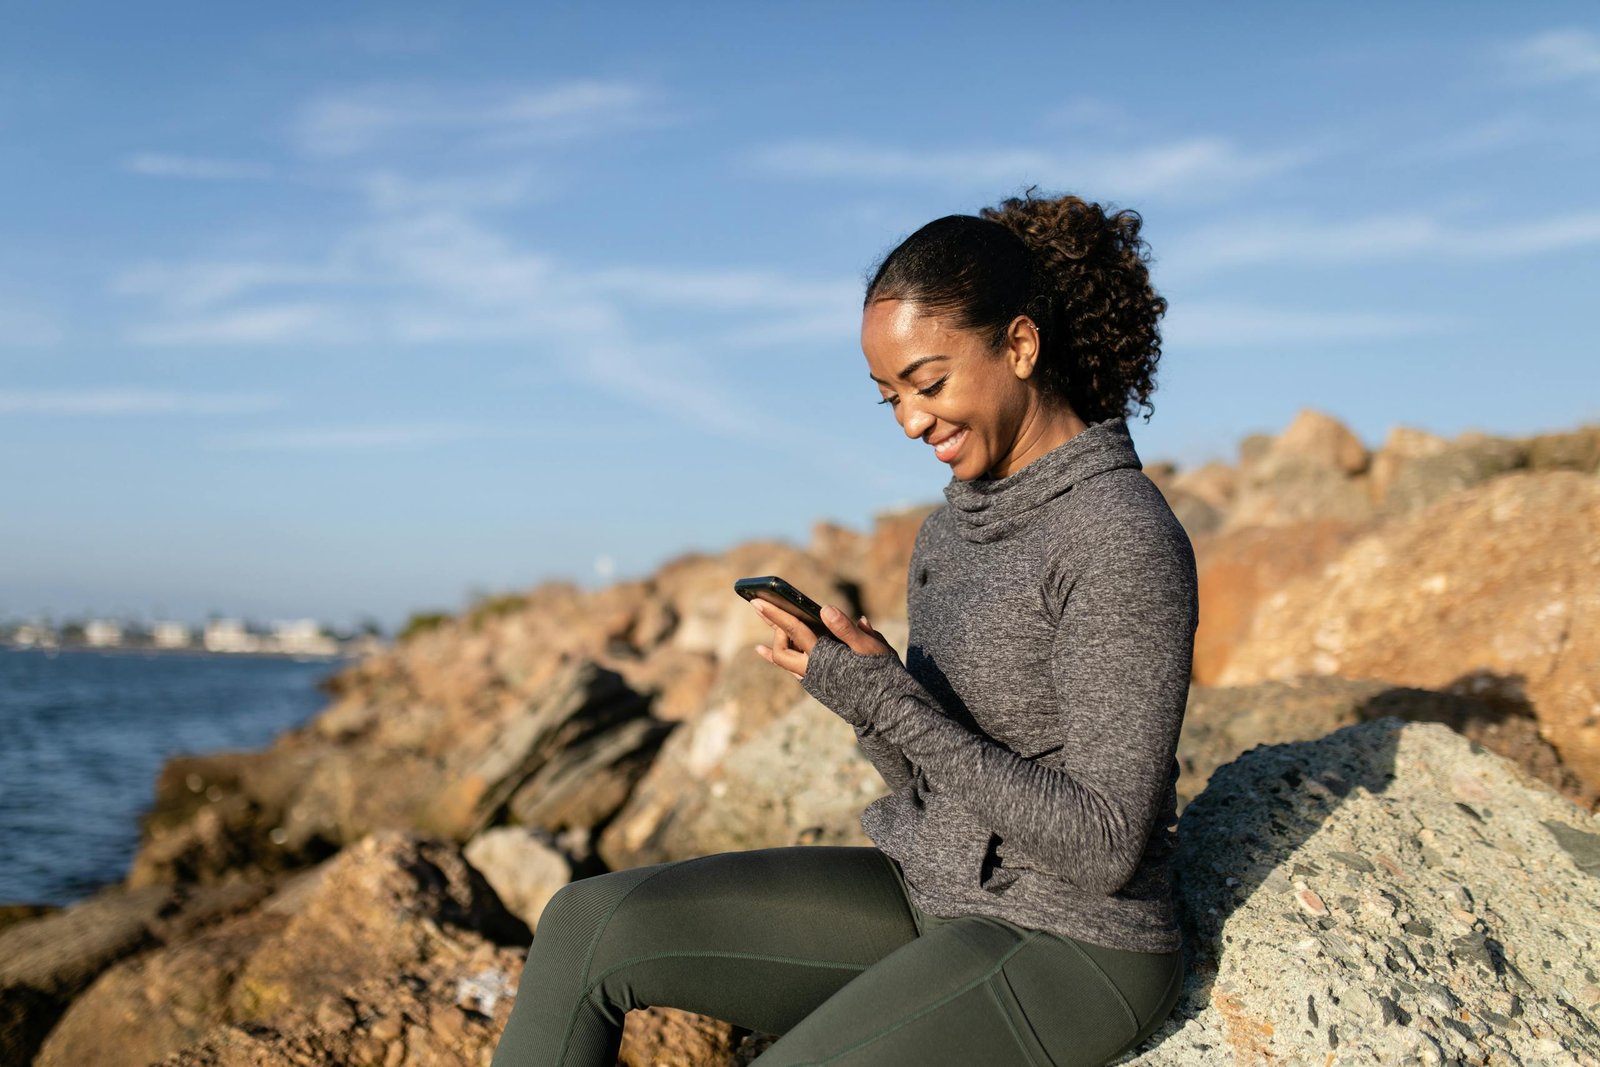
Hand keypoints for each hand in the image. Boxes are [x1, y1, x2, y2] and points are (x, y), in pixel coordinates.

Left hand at [751, 601, 895, 679]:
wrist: (886, 709)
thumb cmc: (881, 674)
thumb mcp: (870, 647)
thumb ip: (846, 629)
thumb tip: (825, 609)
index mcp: (823, 657)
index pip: (794, 630)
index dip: (775, 613)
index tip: (756, 600)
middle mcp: (812, 671)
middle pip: (781, 649)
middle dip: (773, 626)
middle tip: (767, 606)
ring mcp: (812, 680)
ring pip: (785, 659)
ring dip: (777, 639)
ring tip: (768, 618)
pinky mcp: (816, 685)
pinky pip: (790, 667)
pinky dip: (777, 656)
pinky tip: (761, 648)